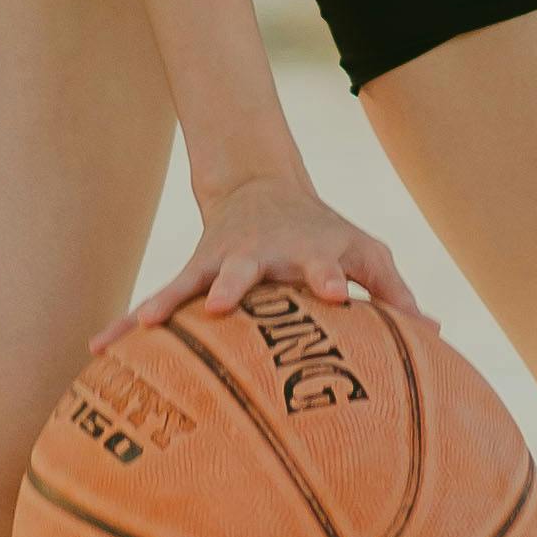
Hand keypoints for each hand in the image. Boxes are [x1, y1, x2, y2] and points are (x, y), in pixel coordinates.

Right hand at [122, 168, 426, 333]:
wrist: (264, 187)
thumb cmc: (327, 235)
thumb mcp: (365, 254)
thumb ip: (396, 294)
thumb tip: (437, 334)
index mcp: (308, 253)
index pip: (323, 264)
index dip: (330, 280)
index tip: (336, 297)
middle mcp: (261, 256)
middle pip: (246, 269)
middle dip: (235, 284)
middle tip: (223, 305)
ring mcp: (221, 264)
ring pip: (190, 283)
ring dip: (169, 302)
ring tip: (146, 325)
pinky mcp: (193, 272)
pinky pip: (158, 300)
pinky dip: (129, 322)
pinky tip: (100, 349)